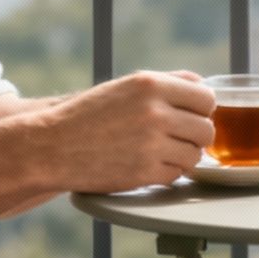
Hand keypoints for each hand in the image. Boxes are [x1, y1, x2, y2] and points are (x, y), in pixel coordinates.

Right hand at [34, 70, 216, 192]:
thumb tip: (201, 83)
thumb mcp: (127, 86)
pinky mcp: (143, 172)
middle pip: (206, 129)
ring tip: (160, 152)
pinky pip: (176, 175)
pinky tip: (147, 165)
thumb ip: (167, 82)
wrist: (51, 146)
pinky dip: (166, 173)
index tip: (189, 117)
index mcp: (151, 84)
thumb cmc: (90, 115)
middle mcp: (154, 112)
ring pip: (195, 155)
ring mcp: (150, 144)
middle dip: (195, 137)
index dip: (202, 110)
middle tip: (176, 139)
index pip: (207, 98)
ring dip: (183, 156)